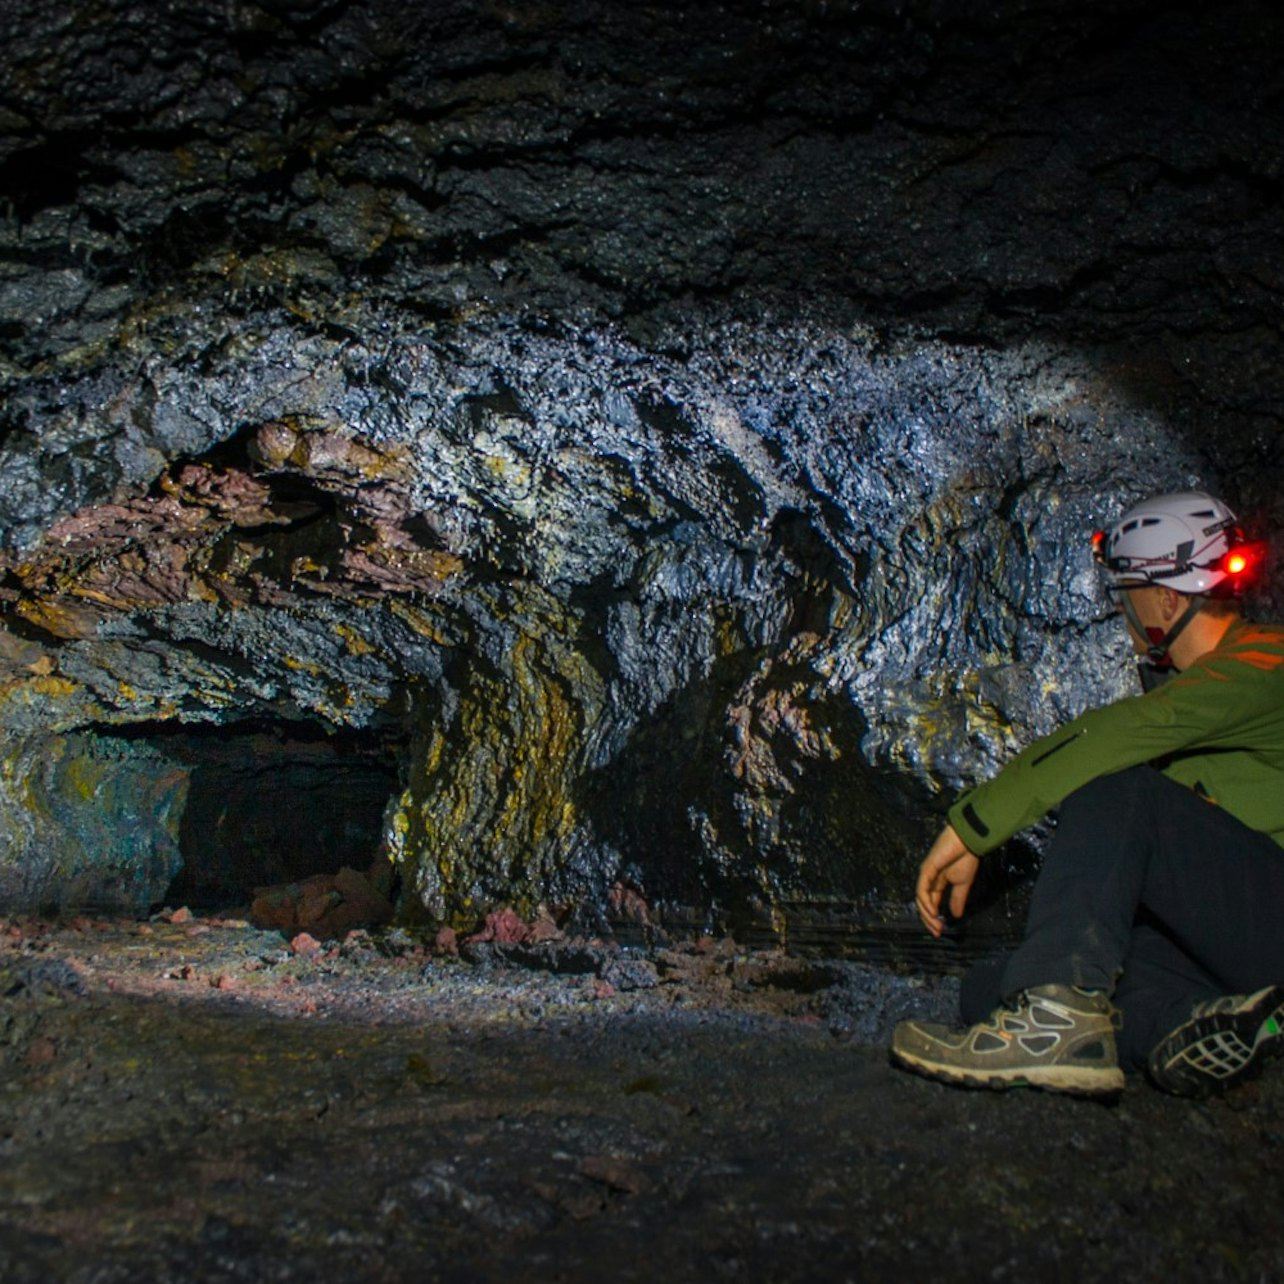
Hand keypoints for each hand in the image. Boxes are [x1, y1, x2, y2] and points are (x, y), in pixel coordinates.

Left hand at [914, 823, 979, 938]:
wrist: (968, 842)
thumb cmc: (965, 859)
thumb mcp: (963, 884)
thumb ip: (957, 899)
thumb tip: (956, 916)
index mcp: (936, 883)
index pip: (930, 904)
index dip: (932, 918)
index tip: (940, 932)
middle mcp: (928, 880)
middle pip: (922, 904)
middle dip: (929, 920)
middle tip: (937, 932)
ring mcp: (925, 875)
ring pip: (920, 899)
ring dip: (927, 914)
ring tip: (937, 925)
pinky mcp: (926, 870)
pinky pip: (922, 890)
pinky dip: (926, 902)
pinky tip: (933, 911)